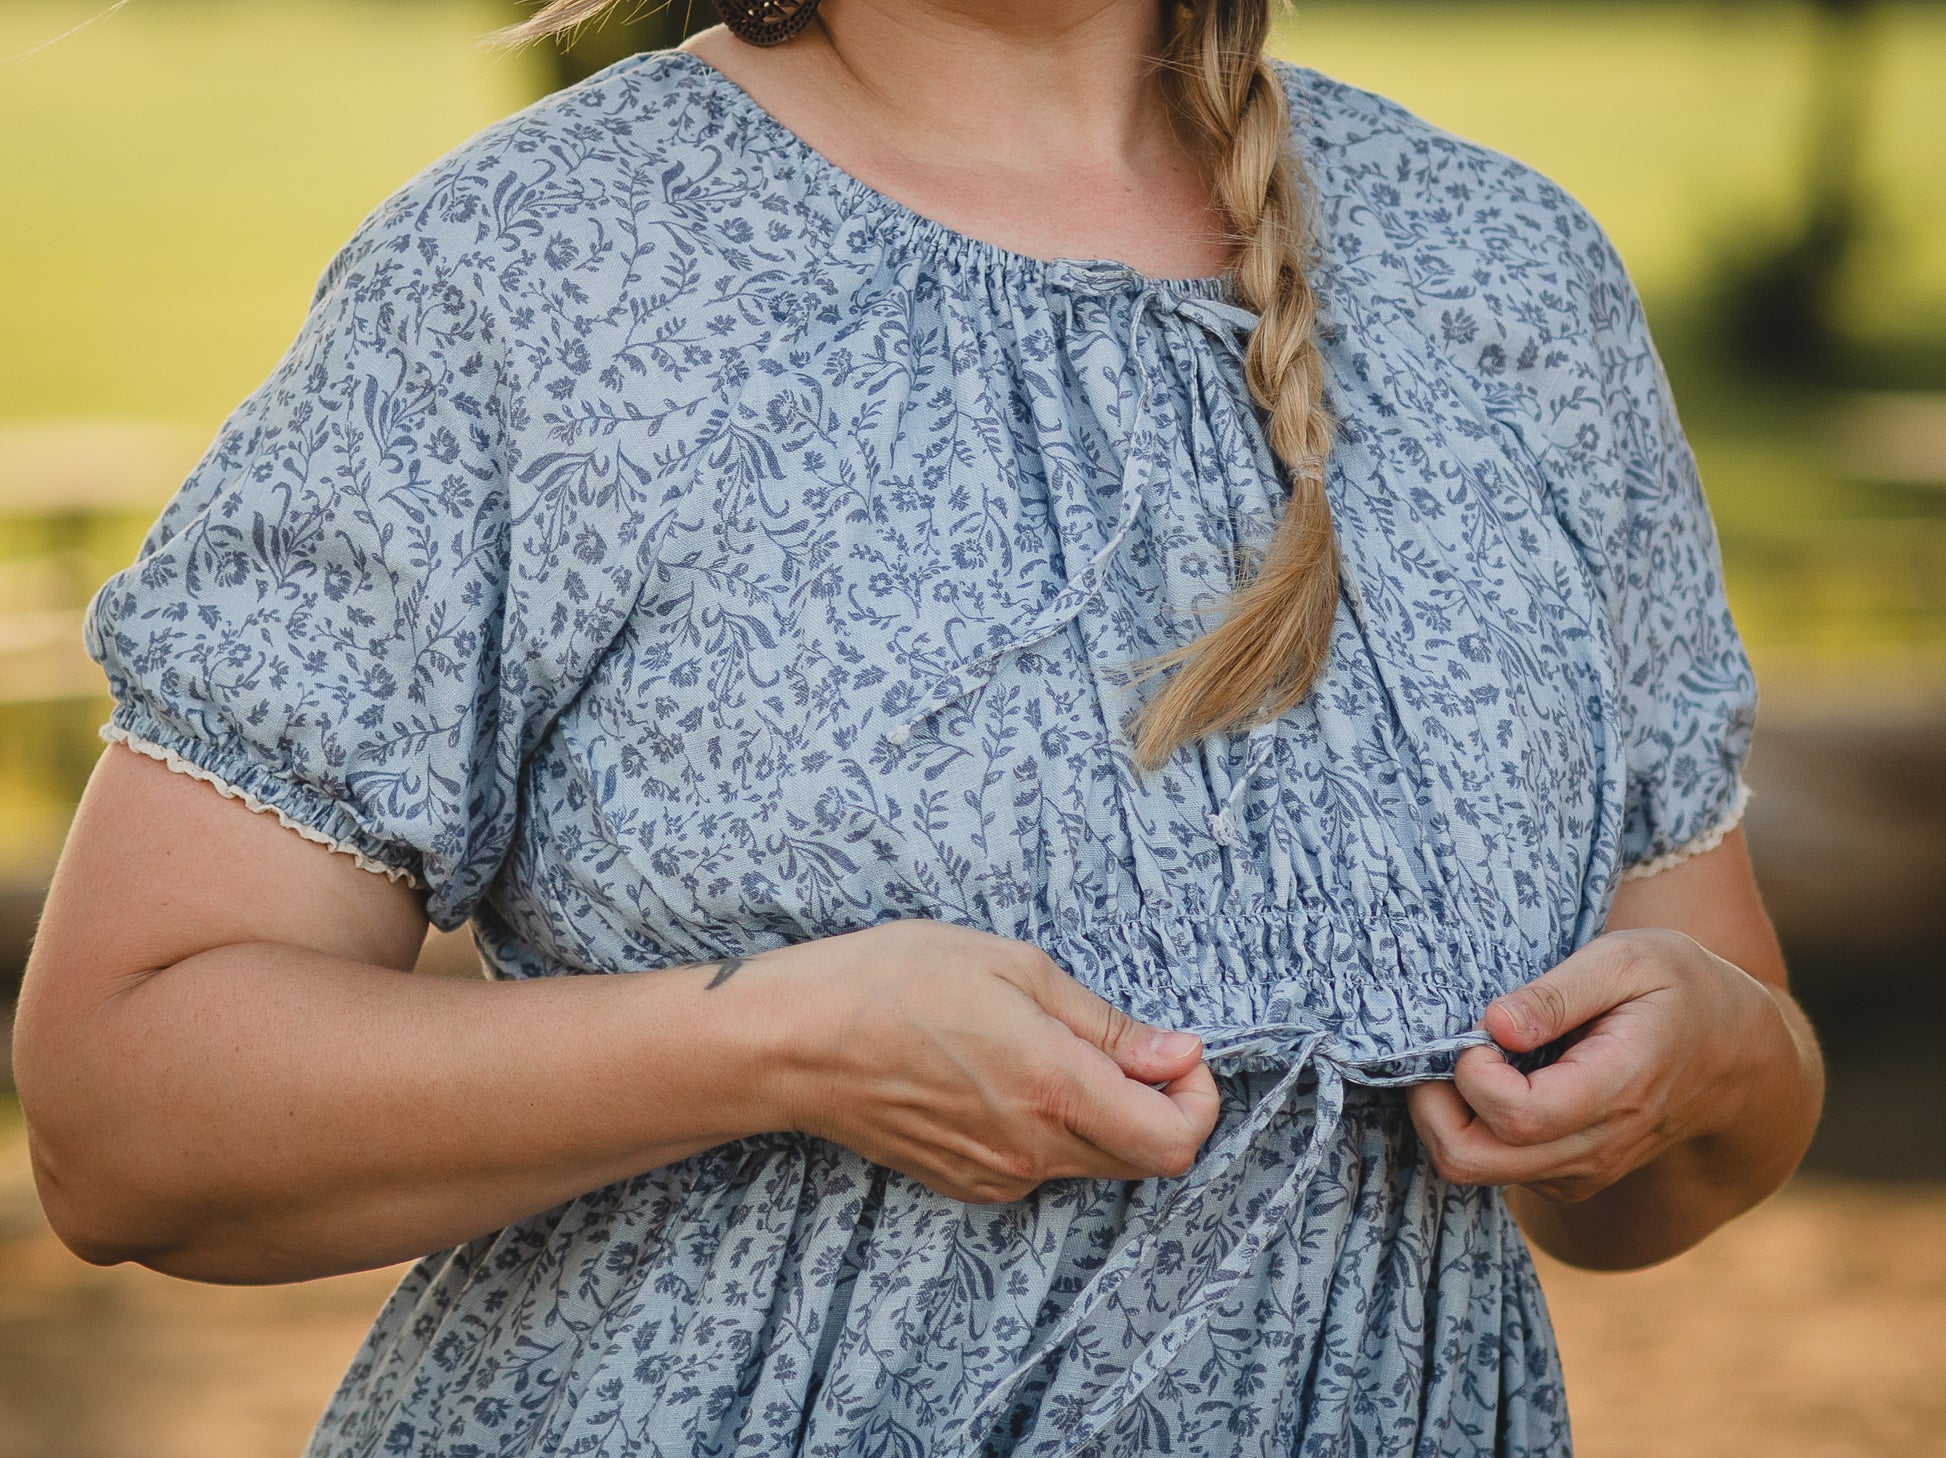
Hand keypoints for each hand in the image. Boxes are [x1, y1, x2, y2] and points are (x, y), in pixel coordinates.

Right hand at [772, 918, 1221, 1203]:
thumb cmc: (896, 983)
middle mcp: (1033, 1149)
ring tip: (1049, 1049)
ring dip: (1102, 1115)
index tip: (1179, 1054)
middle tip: (1127, 1047)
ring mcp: (998, 1175)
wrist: (797, 1041)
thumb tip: (1177, 1054)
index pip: (1175, 1140)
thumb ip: (1106, 1024)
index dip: (1199, 1099)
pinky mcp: (966, 1182)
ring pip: (1092, 1162)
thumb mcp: (1014, 968)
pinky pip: (1041, 1166)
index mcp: (1055, 1089)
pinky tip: (1007, 1077)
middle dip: (1157, 1105)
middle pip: (1143, 1158)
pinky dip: (1052, 1129)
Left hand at [1406, 928, 1780, 1203]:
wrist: (1735, 1057)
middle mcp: (1597, 1147)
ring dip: (1444, 1116)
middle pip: (1474, 1159)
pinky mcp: (1564, 1177)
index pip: (1518, 1115)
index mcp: (1618, 1089)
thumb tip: (1492, 1025)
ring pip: (1475, 1170)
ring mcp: (1580, 1171)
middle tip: (1441, 1048)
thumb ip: (1557, 994)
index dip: (1471, 1074)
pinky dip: (1467, 1127)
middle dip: (1432, 1105)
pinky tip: (1489, 1078)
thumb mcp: (1629, 960)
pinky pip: (1492, 1167)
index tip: (1476, 1030)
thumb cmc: (1679, 991)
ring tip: (1467, 1056)